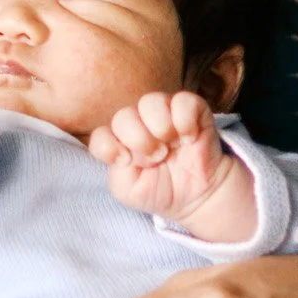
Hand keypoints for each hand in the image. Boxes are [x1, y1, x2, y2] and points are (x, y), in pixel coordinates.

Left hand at [90, 93, 248, 234]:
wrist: (197, 196)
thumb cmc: (159, 190)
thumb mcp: (129, 191)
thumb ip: (117, 172)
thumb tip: (126, 151)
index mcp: (119, 140)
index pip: (100, 135)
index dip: (110, 150)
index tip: (127, 163)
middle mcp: (138, 122)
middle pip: (123, 117)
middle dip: (140, 143)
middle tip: (156, 159)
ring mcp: (164, 112)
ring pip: (151, 102)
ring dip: (161, 129)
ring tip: (171, 147)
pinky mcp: (191, 109)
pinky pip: (183, 101)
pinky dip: (185, 122)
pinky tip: (189, 139)